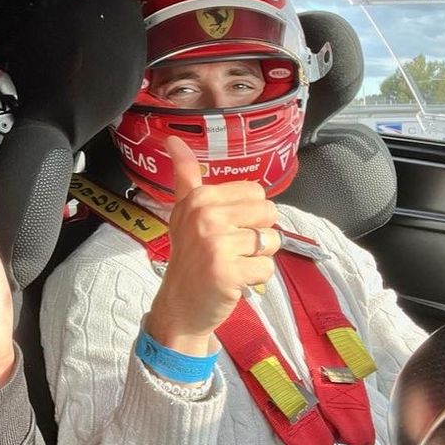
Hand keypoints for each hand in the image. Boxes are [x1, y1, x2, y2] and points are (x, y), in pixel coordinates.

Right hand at [146, 136, 279, 356]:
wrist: (179, 306)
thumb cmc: (189, 257)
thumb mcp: (183, 211)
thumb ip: (185, 174)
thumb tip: (173, 137)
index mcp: (199, 198)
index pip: (256, 192)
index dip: (249, 214)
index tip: (226, 228)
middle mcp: (206, 217)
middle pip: (268, 214)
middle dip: (257, 235)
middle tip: (231, 249)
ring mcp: (216, 245)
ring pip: (271, 241)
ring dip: (258, 257)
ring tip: (234, 264)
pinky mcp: (228, 273)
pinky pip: (267, 267)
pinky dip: (257, 278)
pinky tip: (235, 281)